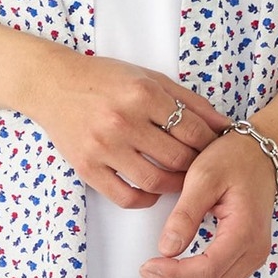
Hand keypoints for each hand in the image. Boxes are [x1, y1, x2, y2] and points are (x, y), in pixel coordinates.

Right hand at [30, 52, 228, 208]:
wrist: (52, 83)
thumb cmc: (105, 79)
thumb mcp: (149, 78)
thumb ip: (189, 101)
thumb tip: (225, 125)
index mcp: (143, 93)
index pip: (192, 129)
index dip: (210, 143)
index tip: (215, 150)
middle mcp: (124, 120)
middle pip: (177, 157)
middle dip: (196, 166)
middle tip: (202, 168)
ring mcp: (103, 146)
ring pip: (155, 180)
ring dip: (175, 186)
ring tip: (181, 181)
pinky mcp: (86, 167)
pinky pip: (125, 196)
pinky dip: (145, 199)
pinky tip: (152, 191)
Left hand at [137, 128, 277, 277]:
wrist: (259, 153)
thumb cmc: (234, 158)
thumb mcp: (203, 176)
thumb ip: (185, 214)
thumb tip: (166, 249)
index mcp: (245, 231)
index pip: (209, 270)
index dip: (175, 275)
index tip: (149, 264)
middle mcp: (254, 251)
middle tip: (146, 273)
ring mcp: (253, 256)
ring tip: (156, 275)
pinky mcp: (246, 256)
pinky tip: (175, 274)